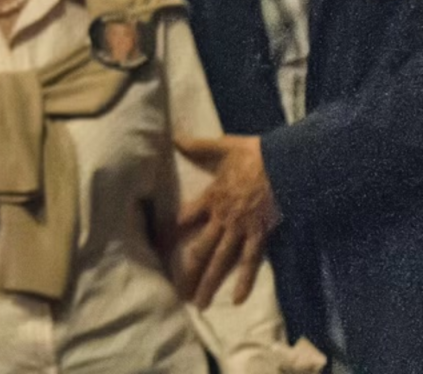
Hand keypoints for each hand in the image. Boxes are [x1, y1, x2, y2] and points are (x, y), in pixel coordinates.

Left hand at [174, 133, 279, 306]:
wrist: (284, 165)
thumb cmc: (253, 155)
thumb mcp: (221, 146)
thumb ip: (197, 145)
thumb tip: (174, 137)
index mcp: (210, 198)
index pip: (183, 218)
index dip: (169, 232)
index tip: (156, 247)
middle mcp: (221, 219)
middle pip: (200, 250)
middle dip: (188, 272)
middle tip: (177, 293)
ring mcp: (241, 231)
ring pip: (221, 262)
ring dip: (210, 283)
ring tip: (200, 304)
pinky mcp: (260, 237)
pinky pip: (250, 263)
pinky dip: (244, 281)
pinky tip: (237, 299)